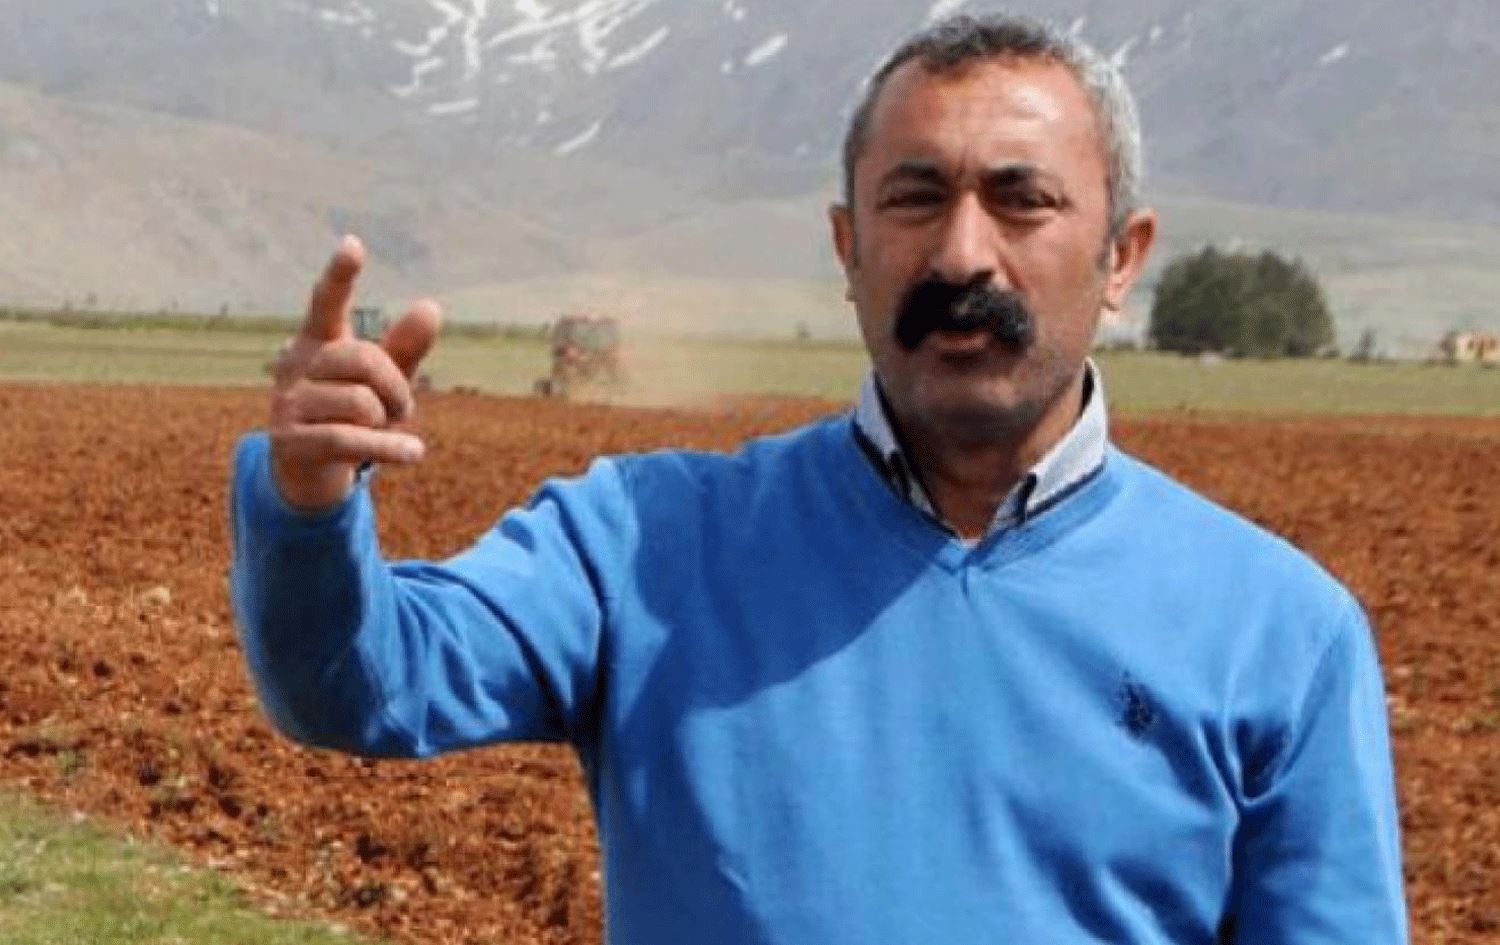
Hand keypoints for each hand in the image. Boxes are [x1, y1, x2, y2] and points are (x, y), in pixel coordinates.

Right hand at [268, 235, 441, 510]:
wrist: (308, 469)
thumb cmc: (351, 414)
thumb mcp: (383, 381)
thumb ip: (404, 347)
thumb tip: (431, 305)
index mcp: (318, 341)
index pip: (326, 303)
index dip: (340, 275)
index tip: (353, 244)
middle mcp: (296, 365)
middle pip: (364, 359)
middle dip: (396, 386)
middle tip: (401, 408)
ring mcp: (287, 403)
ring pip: (360, 402)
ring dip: (388, 422)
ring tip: (386, 431)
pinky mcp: (289, 442)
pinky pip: (351, 440)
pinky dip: (390, 448)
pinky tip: (414, 452)